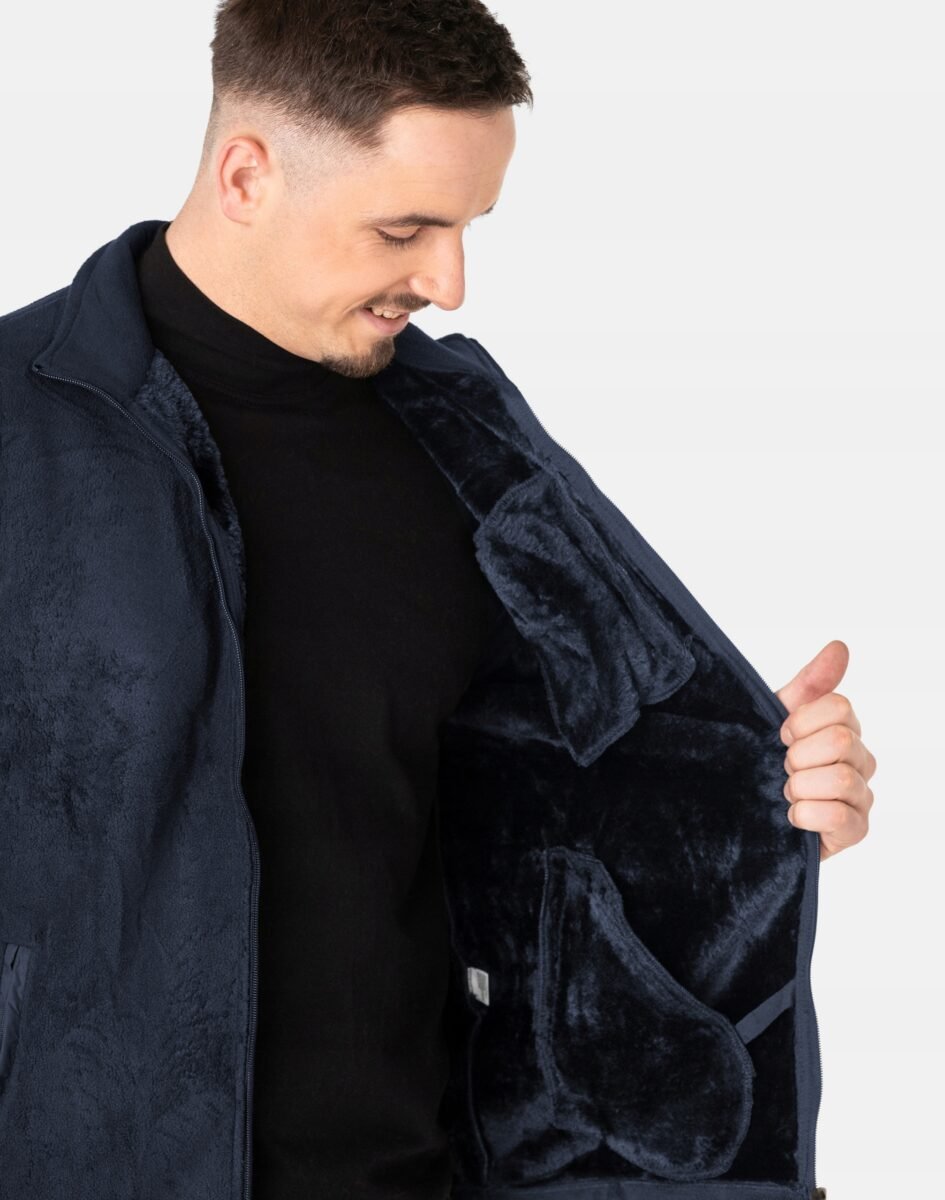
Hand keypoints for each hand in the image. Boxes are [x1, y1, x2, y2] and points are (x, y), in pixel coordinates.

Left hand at [775, 640, 875, 861]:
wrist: (738, 808)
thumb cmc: (762, 759)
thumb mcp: (776, 716)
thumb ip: (810, 684)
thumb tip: (839, 647)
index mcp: (843, 728)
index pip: (838, 706)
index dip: (799, 721)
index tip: (780, 736)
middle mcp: (860, 760)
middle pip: (841, 740)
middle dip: (798, 756)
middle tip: (782, 768)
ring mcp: (861, 797)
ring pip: (842, 779)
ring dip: (800, 787)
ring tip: (786, 793)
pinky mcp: (855, 831)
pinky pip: (840, 816)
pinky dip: (806, 815)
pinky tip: (792, 816)